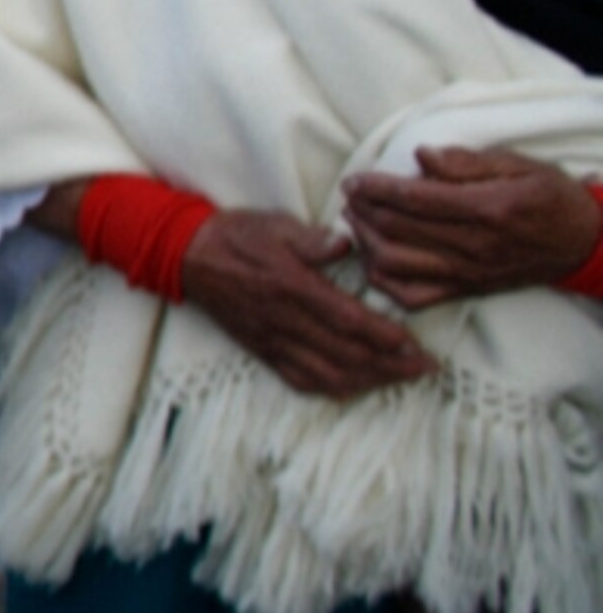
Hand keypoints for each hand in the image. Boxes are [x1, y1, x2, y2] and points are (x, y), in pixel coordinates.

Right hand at [181, 209, 436, 400]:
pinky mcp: (262, 350)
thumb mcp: (275, 224)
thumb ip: (312, 238)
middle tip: (425, 368)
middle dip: (391, 366)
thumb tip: (346, 244)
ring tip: (399, 378)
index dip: (385, 338)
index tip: (416, 345)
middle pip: (346, 354)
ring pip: (327, 374)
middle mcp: (284, 320)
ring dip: (368, 381)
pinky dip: (332, 388)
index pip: (347, 321)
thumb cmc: (236, 235)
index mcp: (291, 286)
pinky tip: (356, 386)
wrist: (186, 256)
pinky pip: (300, 379)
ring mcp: (272, 340)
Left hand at [343, 147, 601, 308]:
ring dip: (365, 241)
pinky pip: (411, 295)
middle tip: (350, 194)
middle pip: (397, 229)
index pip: (414, 199)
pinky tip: (374, 258)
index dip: (376, 187)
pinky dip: (383, 279)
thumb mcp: (519, 165)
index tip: (355, 179)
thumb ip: (466, 162)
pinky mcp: (465, 291)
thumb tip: (419, 156)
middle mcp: (473, 245)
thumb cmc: (549, 197)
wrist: (582, 243)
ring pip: (395, 263)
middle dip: (363, 210)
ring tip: (356, 220)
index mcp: (487, 208)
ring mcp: (467, 273)